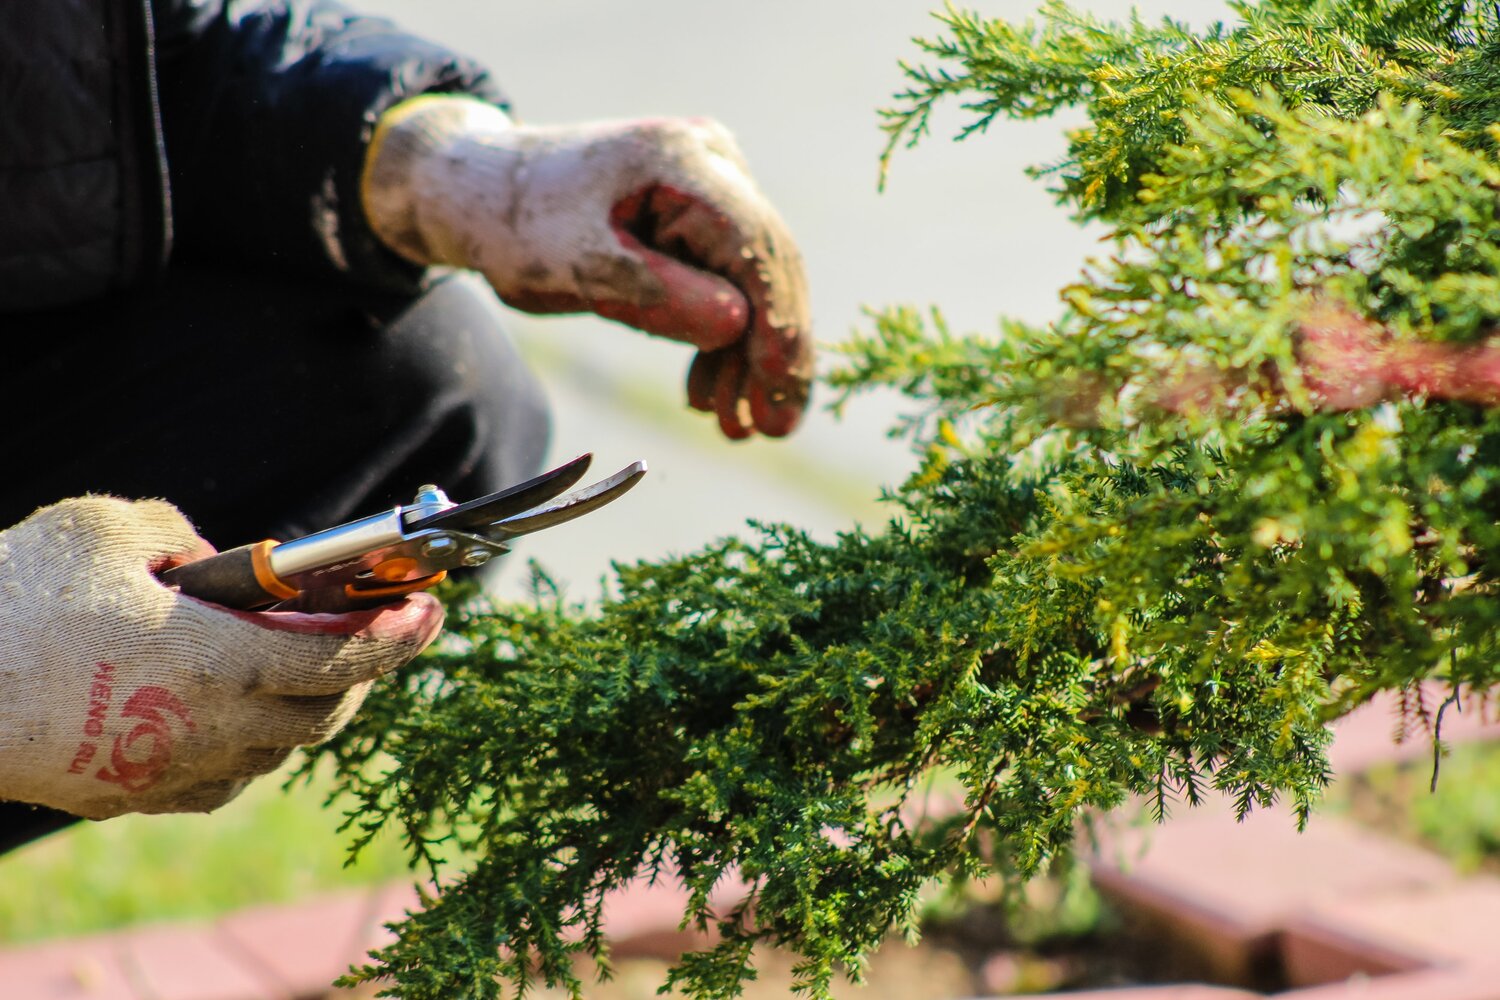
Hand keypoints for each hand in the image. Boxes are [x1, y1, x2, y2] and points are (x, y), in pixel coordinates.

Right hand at [0, 498, 442, 818]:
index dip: (399, 637)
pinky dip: (249, 744)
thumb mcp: (111, 529)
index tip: (434, 611)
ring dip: (305, 710)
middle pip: (325, 713)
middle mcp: (211, 729)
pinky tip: (235, 711)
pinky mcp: (130, 797)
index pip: (344, 659)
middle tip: (375, 633)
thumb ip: (186, 536)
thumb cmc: (17, 599)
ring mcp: (171, 772)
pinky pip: (221, 777)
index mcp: (221, 662)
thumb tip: (220, 560)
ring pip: (276, 752)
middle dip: (363, 673)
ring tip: (308, 664)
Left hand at [362, 96, 811, 439]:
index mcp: (681, 161)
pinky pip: (728, 281)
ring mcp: (712, 186)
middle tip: (772, 430)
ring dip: (747, 358)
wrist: (483, 193)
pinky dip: (721, 340)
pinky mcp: (701, 216)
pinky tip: (710, 393)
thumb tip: (738, 326)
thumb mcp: (577, 268)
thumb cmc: (519, 225)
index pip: (755, 245)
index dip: (778, 322)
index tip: (780, 391)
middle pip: (767, 265)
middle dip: (772, 353)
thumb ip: (657, 295)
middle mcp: (712, 162)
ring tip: (736, 427)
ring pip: (753, 281)